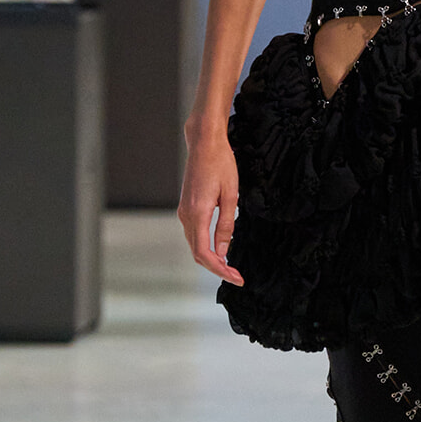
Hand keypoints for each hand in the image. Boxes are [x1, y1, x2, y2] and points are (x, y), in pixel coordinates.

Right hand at [178, 132, 243, 283]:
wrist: (204, 144)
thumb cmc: (220, 164)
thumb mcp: (231, 195)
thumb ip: (226, 225)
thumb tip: (223, 250)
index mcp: (198, 213)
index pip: (204, 253)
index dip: (220, 269)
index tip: (237, 277)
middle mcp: (186, 215)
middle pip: (197, 253)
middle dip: (216, 268)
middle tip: (237, 276)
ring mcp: (183, 211)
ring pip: (194, 245)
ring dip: (211, 258)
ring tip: (230, 266)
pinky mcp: (186, 207)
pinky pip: (194, 234)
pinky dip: (205, 246)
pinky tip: (219, 248)